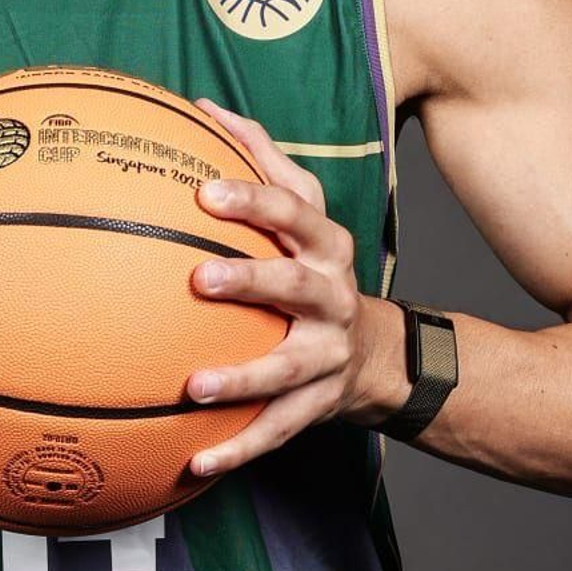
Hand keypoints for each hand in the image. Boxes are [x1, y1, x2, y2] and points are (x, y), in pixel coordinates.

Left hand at [183, 98, 376, 475]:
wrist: (378, 355)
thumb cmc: (315, 269)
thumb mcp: (303, 214)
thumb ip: (260, 159)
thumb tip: (201, 107)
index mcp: (324, 246)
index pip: (295, 211)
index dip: (254, 200)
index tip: (205, 190)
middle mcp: (333, 298)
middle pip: (297, 285)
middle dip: (252, 280)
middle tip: (198, 278)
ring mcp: (328, 356)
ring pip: (287, 369)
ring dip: (242, 379)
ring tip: (193, 387)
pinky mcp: (317, 407)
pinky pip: (276, 430)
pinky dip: (237, 449)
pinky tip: (193, 463)